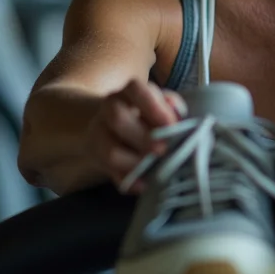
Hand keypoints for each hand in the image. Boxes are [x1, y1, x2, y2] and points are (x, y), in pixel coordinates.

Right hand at [86, 79, 185, 193]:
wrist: (110, 125)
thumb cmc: (145, 113)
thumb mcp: (159, 102)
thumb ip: (171, 105)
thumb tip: (177, 114)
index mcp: (128, 91)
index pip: (135, 89)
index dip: (153, 106)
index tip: (171, 124)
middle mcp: (109, 108)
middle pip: (118, 119)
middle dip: (143, 137)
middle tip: (163, 149)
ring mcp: (99, 133)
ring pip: (109, 150)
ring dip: (134, 161)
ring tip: (153, 167)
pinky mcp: (96, 157)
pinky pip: (110, 172)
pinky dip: (128, 180)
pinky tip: (142, 184)